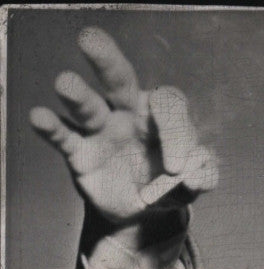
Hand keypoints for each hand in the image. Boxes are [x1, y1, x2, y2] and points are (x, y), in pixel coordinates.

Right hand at [29, 27, 217, 254]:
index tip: (175, 169)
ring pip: (88, 104)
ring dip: (77, 94)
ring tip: (64, 83)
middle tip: (90, 39)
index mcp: (161, 116)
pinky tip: (39, 117)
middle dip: (107, 60)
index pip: (168, 106)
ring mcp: (100, 129)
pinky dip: (51, 127)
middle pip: (119, 79)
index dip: (175, 133)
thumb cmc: (168, 186)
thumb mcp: (190, 185)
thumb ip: (201, 178)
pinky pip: (63, 135)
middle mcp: (128, 112)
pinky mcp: (79, 150)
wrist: (140, 211)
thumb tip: (196, 175)